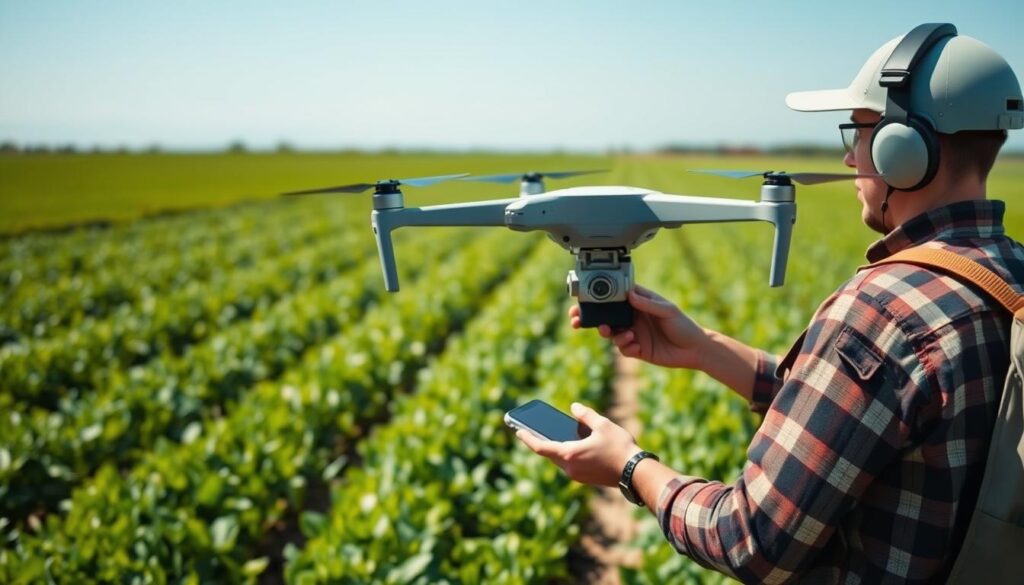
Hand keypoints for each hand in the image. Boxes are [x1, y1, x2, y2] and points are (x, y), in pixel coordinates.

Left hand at [515, 402, 640, 487]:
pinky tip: (571, 443)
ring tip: (551, 433)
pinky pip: (569, 464)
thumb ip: (585, 415)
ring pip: (559, 459)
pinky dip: (566, 453)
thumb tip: (574, 407)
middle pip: (549, 453)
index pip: (540, 447)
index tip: (518, 431)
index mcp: (569, 454)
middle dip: (540, 441)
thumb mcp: (602, 425)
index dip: (527, 438)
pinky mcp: (585, 479)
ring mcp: (577, 475)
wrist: (635, 472)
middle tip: (532, 429)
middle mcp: (569, 468)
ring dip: (554, 447)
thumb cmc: (619, 447)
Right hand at [569, 285, 708, 369]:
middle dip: (590, 318)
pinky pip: (622, 348)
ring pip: (611, 333)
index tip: (584, 298)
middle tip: (577, 320)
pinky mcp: (636, 349)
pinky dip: (626, 347)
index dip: (598, 297)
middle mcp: (632, 317)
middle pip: (605, 315)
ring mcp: (633, 333)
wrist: (695, 350)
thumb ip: (648, 303)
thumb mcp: (668, 310)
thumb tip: (629, 293)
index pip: (614, 296)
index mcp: (638, 302)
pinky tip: (637, 346)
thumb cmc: (683, 325)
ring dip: (612, 334)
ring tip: (623, 334)